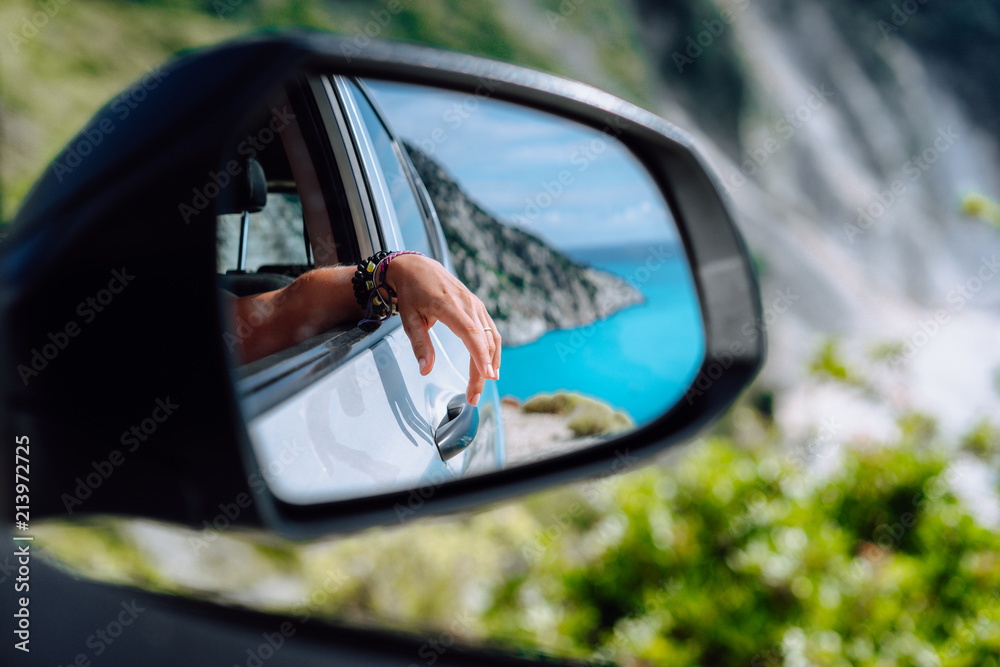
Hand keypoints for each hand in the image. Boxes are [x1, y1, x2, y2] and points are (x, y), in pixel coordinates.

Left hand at [385, 254, 500, 405]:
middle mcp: (468, 304)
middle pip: (484, 341)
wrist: (417, 267)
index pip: (471, 333)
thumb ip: (420, 345)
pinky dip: (492, 350)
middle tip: (474, 396)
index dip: (480, 356)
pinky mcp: (478, 307)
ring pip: (491, 337)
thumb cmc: (411, 293)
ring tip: (484, 384)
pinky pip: (490, 331)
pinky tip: (489, 365)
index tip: (485, 376)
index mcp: (449, 306)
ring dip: (491, 362)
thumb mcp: (409, 319)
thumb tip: (426, 370)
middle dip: (482, 371)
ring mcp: (475, 304)